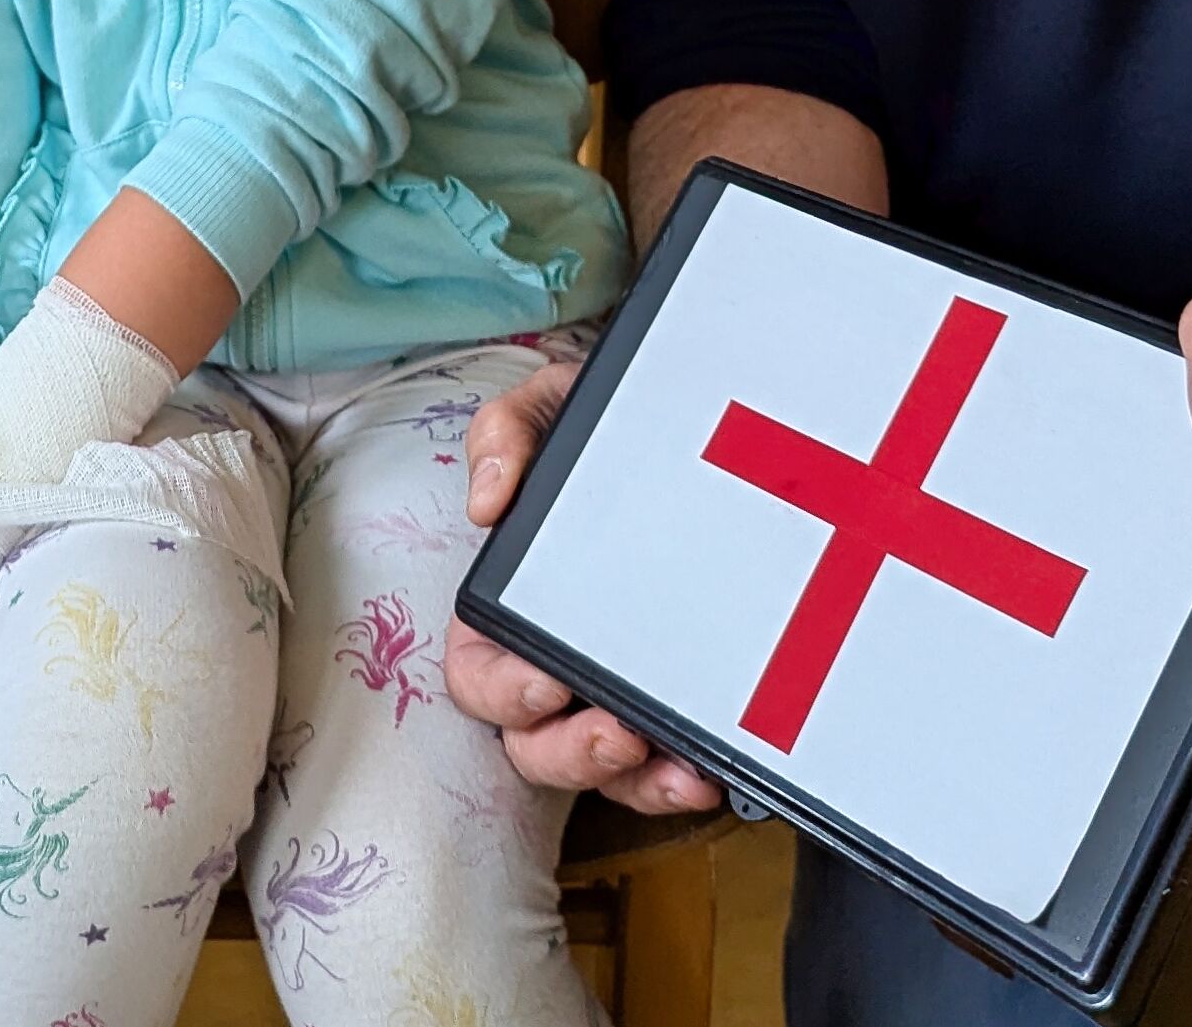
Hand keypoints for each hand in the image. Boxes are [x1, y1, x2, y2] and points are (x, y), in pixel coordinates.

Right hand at [439, 360, 720, 815]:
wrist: (684, 424)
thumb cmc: (601, 430)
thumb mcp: (547, 410)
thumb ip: (507, 436)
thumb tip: (487, 501)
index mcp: (503, 611)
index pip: (478, 675)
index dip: (503, 693)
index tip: (545, 684)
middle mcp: (549, 666)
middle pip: (535, 745)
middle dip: (573, 753)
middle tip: (619, 735)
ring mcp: (608, 694)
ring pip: (604, 772)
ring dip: (635, 781)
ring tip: (679, 768)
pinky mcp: (670, 705)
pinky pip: (665, 766)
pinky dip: (683, 778)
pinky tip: (713, 768)